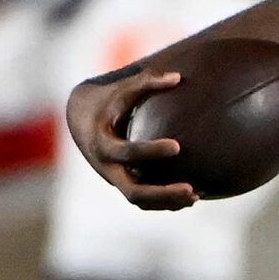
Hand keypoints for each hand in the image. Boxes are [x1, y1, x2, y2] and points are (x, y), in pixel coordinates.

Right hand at [64, 66, 196, 210]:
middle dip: (163, 194)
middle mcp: (107, 167)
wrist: (81, 120)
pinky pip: (145, 201)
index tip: (178, 146)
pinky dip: (166, 202)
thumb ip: (147, 82)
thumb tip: (177, 77)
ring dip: (168, 202)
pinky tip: (194, 196)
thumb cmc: (107, 100)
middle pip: (133, 191)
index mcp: (103, 143)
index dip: (151, 151)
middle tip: (192, 189)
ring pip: (141, 201)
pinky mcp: (123, 184)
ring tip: (197, 195)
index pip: (127, 153)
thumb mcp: (121, 89)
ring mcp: (115, 179)